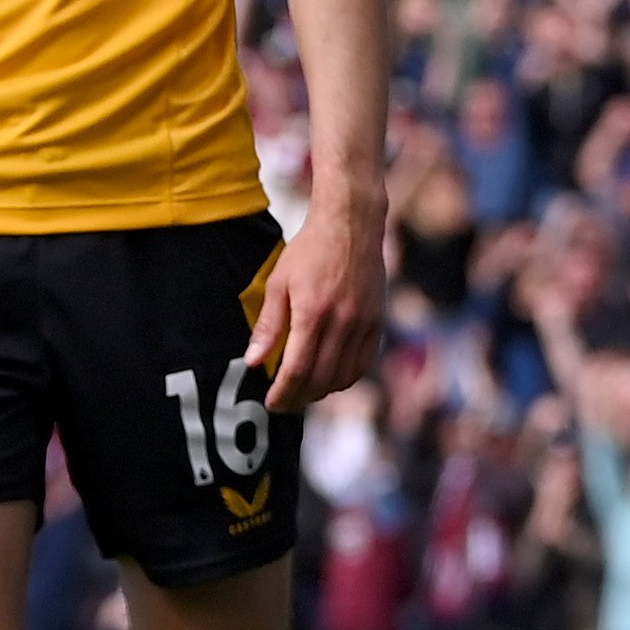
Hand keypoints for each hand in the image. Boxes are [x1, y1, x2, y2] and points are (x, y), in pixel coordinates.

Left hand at [245, 196, 385, 416]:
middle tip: (284, 403)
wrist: (352, 226)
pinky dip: (345, 378)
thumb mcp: (279, 282)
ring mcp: (364, 324)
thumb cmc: (310, 251)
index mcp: (313, 313)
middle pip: (321, 379)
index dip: (283, 392)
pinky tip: (329, 378)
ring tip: (304, 392)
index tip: (271, 403)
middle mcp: (342, 322)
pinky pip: (363, 364)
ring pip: (344, 376)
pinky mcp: (377, 323)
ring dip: (322, 392)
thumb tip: (252, 361)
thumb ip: (269, 325)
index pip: (297, 369)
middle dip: (299, 398)